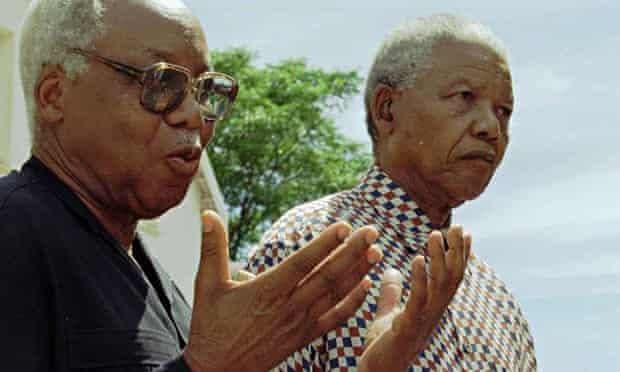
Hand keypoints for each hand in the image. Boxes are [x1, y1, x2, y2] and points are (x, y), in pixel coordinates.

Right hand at [184, 211, 382, 371]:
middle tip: (372, 231)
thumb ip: (212, 248)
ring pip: (334, 295)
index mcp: (267, 291)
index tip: (345, 226)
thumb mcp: (206, 285)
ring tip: (376, 252)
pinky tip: (366, 286)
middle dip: (352, 252)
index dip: (325, 244)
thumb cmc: (210, 325)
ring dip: (358, 273)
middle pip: (326, 276)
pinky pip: (334, 319)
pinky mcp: (304, 338)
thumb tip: (207, 214)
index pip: (302, 262)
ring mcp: (299, 324)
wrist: (217, 371)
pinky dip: (352, 303)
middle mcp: (288, 307)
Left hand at [359, 226, 470, 371]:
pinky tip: (417, 259)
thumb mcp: (388, 315)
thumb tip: (391, 272)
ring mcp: (423, 321)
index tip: (464, 232)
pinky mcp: (407, 328)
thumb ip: (392, 295)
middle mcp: (433, 314)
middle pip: (452, 278)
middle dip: (457, 252)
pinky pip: (418, 300)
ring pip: (440, 286)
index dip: (460, 256)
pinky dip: (420, 278)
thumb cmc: (382, 349)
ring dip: (440, 259)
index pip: (450, 277)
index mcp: (430, 308)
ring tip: (436, 235)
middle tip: (458, 226)